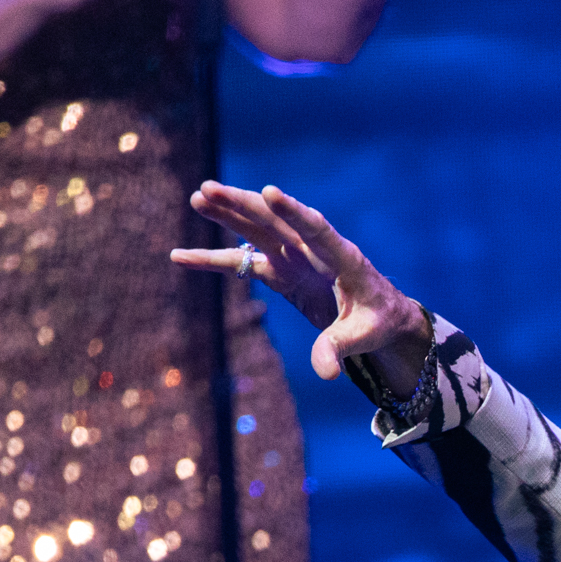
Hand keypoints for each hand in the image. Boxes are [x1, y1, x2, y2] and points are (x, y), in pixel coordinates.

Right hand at [172, 182, 432, 386]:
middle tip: (208, 189)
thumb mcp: (364, 336)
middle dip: (242, 205)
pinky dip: (214, 260)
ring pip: (256, 232)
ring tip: (197, 198)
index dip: (293, 212)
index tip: (269, 192)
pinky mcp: (280, 271)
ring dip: (226, 215)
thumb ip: (340, 348)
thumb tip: (325, 372)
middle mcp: (313, 251)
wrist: (380, 316)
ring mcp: (294, 258)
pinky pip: (242, 263)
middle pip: (274, 222)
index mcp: (342, 257)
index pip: (316, 229)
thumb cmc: (378, 321)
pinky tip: (180, 256)